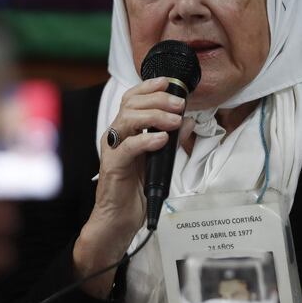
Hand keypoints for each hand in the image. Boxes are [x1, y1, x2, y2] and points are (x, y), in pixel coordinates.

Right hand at [73, 77, 184, 295]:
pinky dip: (146, 140)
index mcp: (125, 131)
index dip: (150, 87)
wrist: (120, 220)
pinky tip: (161, 139)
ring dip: (154, 116)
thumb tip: (189, 121)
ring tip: (174, 121)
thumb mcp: (160, 161)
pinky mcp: (113, 167)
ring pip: (127, 120)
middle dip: (158, 99)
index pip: (132, 98)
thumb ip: (171, 140)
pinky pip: (127, 148)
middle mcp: (116, 136)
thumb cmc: (137, 190)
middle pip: (130, 104)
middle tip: (179, 104)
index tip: (170, 82)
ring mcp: (113, 151)